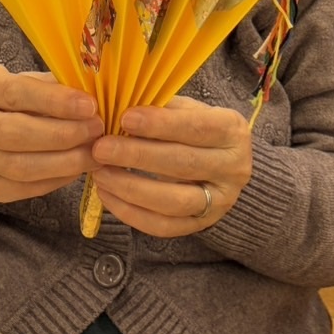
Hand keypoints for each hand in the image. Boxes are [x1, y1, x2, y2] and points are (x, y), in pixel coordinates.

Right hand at [0, 63, 103, 205]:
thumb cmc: (5, 101)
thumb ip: (50, 86)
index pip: (14, 93)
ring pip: (19, 167)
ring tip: (93, 154)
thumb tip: (91, 94)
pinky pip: (20, 188)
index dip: (54, 101)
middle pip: (16, 133)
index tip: (89, 105)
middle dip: (63, 134)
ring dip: (63, 162)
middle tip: (96, 130)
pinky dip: (53, 181)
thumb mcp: (21, 81)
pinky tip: (75, 170)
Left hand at [90, 98, 251, 237]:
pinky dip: (131, 212)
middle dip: (138, 156)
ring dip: (131, 188)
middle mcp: (234, 168)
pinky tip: (107, 194)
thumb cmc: (193, 126)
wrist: (218, 160)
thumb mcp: (185, 109)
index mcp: (232, 131)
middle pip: (183, 165)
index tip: (126, 118)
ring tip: (100, 172)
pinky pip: (163, 226)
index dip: (161, 124)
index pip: (197, 127)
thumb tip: (119, 107)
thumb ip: (160, 108)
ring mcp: (220, 201)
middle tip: (101, 148)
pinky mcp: (201, 225)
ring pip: (173, 202)